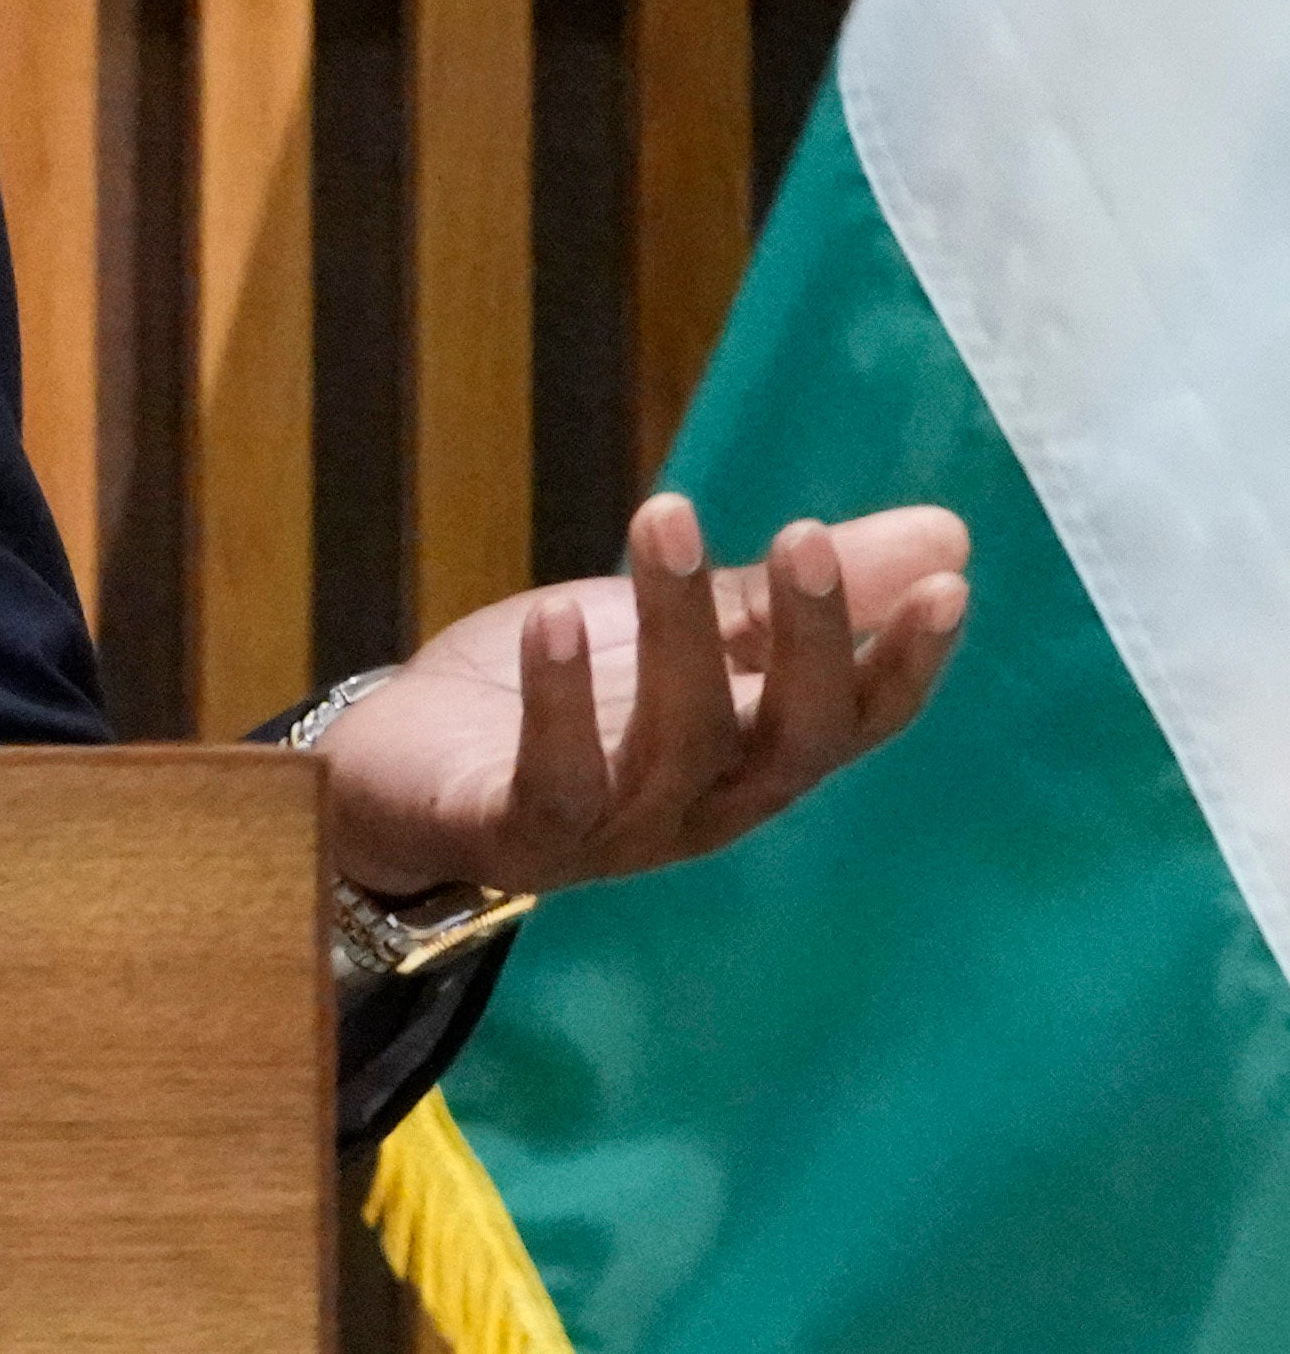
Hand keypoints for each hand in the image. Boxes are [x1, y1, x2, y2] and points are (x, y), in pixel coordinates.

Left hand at [319, 491, 975, 900]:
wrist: (402, 757)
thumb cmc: (566, 690)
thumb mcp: (682, 626)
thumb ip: (785, 593)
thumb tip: (950, 531)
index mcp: (754, 754)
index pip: (858, 723)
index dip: (907, 663)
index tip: (949, 585)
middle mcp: (703, 807)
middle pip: (788, 742)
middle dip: (809, 641)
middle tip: (805, 533)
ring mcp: (613, 833)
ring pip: (676, 746)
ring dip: (677, 630)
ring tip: (665, 518)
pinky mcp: (515, 835)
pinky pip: (553, 782)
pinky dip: (558, 702)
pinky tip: (556, 621)